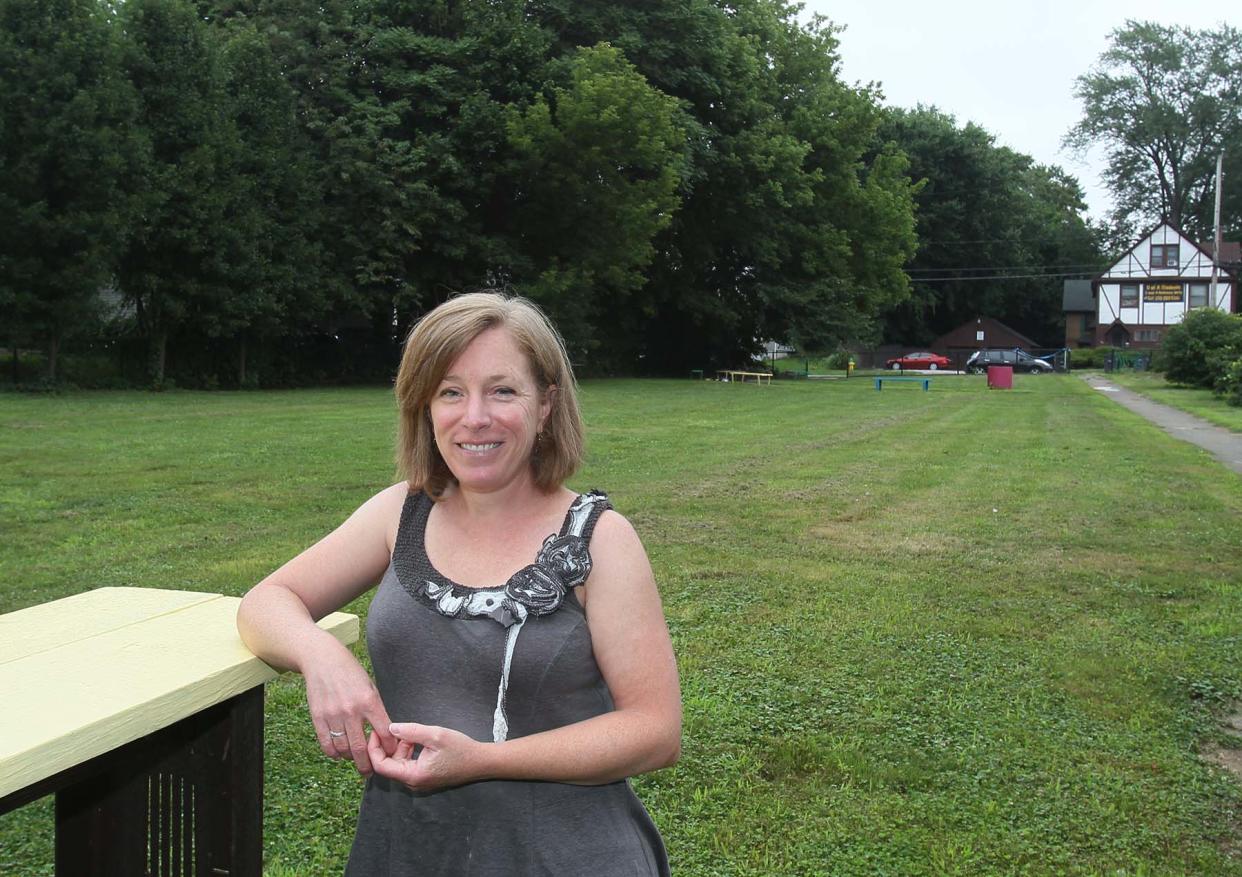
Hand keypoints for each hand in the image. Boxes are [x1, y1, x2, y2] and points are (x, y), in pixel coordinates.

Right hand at [303, 649, 396, 775]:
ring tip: (355, 760)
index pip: (384, 732)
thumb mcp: (370, 686)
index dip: (390, 747)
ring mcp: (333, 715)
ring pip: (343, 749)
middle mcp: (351, 710)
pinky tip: (339, 754)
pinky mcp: (318, 717)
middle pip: (361, 748)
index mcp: (369, 701)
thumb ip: (376, 709)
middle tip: (370, 772)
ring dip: (350, 758)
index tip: (391, 753)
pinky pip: (326, 744)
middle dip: (367, 764)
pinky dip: (333, 753)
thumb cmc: (351, 672)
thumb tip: (384, 733)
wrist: (323, 660)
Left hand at [368, 722, 485, 792]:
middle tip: (393, 727)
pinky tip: (416, 739)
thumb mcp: (435, 735)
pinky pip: (407, 764)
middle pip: (388, 765)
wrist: (480, 762)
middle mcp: (413, 782)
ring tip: (410, 732)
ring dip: (399, 747)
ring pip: (397, 764)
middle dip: (387, 746)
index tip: (375, 731)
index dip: (374, 748)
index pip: (381, 766)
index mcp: (413, 775)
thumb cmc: (460, 749)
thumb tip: (390, 728)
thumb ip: (411, 731)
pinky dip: (407, 751)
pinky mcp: (423, 777)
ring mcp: (418, 781)